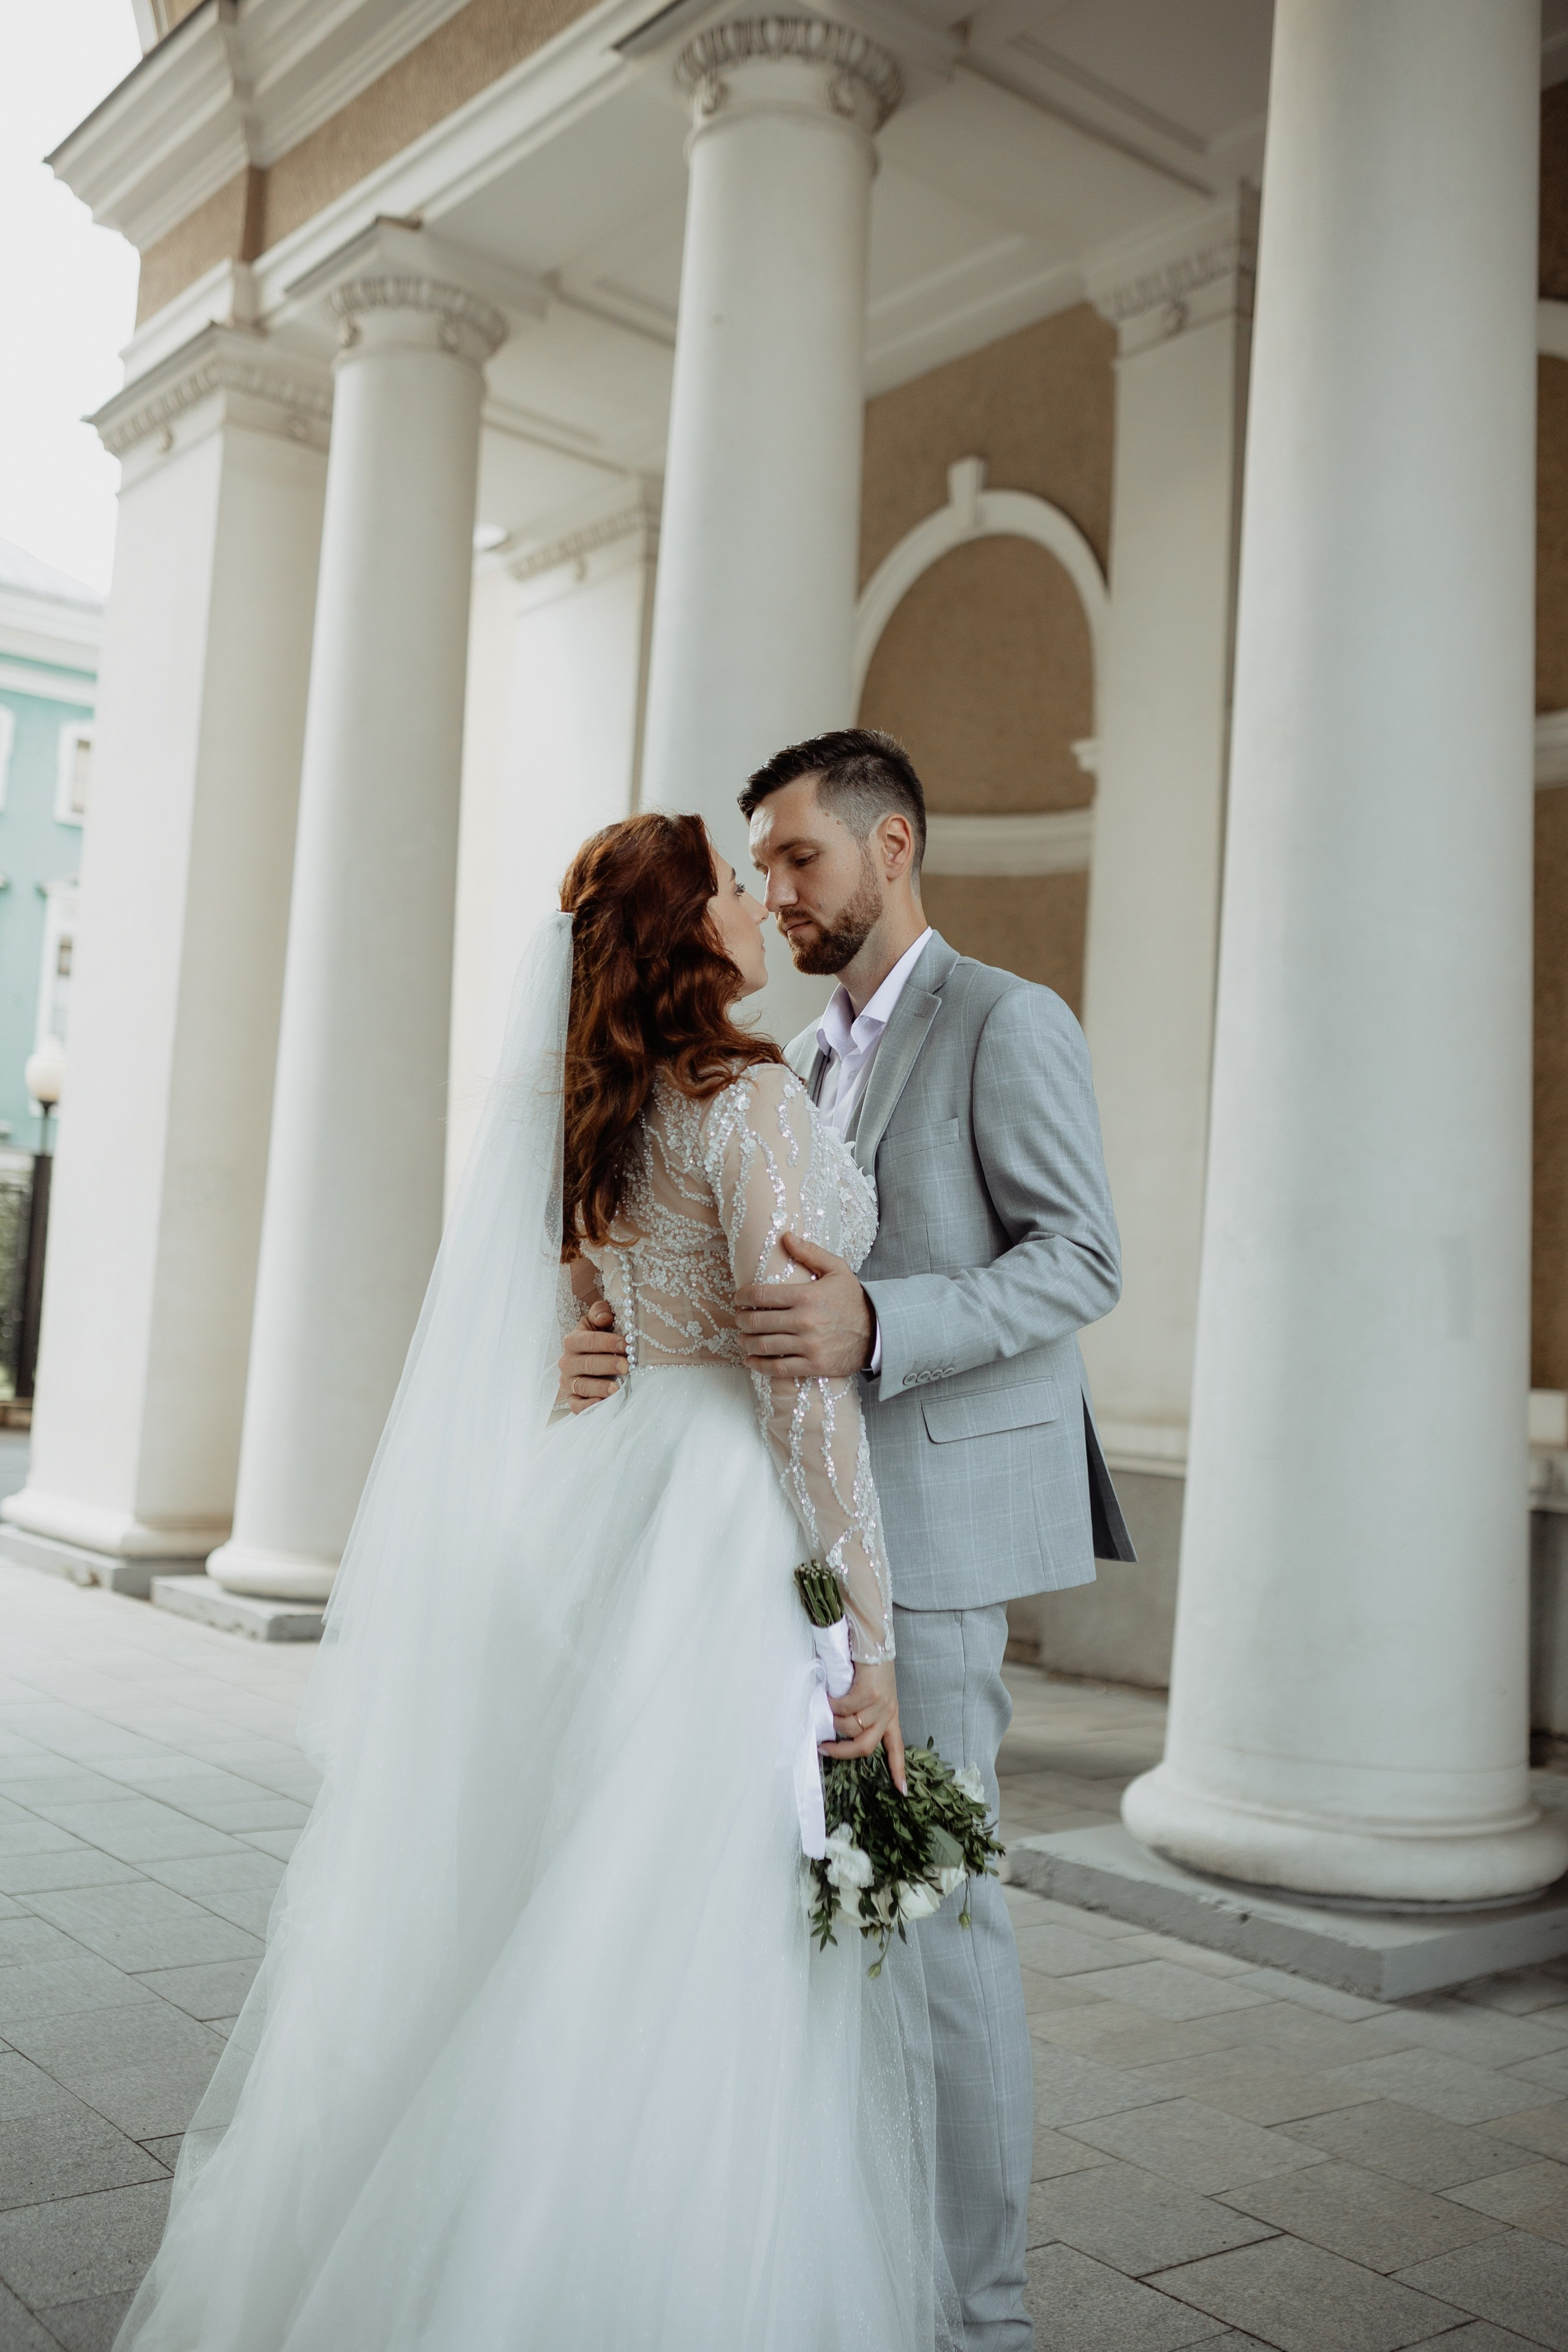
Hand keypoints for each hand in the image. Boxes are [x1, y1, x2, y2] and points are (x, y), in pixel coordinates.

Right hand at [558, 1298, 626, 1411]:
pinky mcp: (572, 1399)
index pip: (589, 1341)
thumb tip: (604, 1317)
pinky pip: (577, 1406)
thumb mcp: (598, 1321)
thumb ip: (600, 1312)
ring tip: (618, 1388)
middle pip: (588, 1364)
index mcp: (572, 1341)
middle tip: (627, 1365)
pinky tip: (603, 1404)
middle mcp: (567, 1362)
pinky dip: (588, 1407)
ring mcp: (568, 1382)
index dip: (608, 1342)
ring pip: (582, 1386)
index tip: (627, 1345)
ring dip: (601, 1387)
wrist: (592, 1357)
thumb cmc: (599, 1337)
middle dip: (608, 1365)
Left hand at [734, 1234, 873, 1378]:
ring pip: (764, 1346)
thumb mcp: (837, 1270)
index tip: (738, 1298)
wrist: (877, 1332)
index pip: (762, 1295)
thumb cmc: (853, 1300)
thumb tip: (785, 1236)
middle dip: (742, 1319)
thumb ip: (810, 1252)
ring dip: (746, 1342)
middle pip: (758, 1322)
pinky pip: (779, 1369)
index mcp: (807, 1296)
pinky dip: (760, 1365)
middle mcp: (805, 1321)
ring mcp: (808, 1345)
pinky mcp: (814, 1365)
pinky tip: (751, 1360)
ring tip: (743, 1338)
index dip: (743, 1296)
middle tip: (739, 1318)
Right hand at [821, 1659, 905, 1793]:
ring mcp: (879, 1703)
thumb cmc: (869, 1665)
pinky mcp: (869, 1692)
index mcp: (891, 1715)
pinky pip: (843, 1708)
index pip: (895, 1747)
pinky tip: (829, 1695)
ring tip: (826, 1706)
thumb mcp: (873, 1692)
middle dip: (841, 1752)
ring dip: (833, 1719)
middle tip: (824, 1748)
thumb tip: (836, 1728)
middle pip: (865, 1747)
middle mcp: (887, 1712)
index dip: (898, 1771)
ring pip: (849, 1727)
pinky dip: (832, 1704)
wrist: (873, 1639)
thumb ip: (861, 1711)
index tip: (902, 1791)